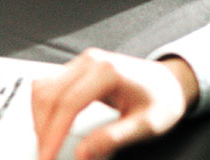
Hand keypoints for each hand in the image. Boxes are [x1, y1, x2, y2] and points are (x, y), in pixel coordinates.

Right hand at [33, 49, 197, 159]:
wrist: (170, 81)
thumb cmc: (162, 100)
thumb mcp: (145, 125)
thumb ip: (112, 139)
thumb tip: (82, 155)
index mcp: (107, 71)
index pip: (69, 103)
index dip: (53, 134)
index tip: (47, 158)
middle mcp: (91, 61)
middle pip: (50, 94)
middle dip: (42, 129)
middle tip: (44, 157)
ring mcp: (83, 61)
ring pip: (44, 86)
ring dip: (39, 117)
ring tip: (46, 145)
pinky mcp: (79, 68)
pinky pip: (51, 84)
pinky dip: (44, 107)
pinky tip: (49, 127)